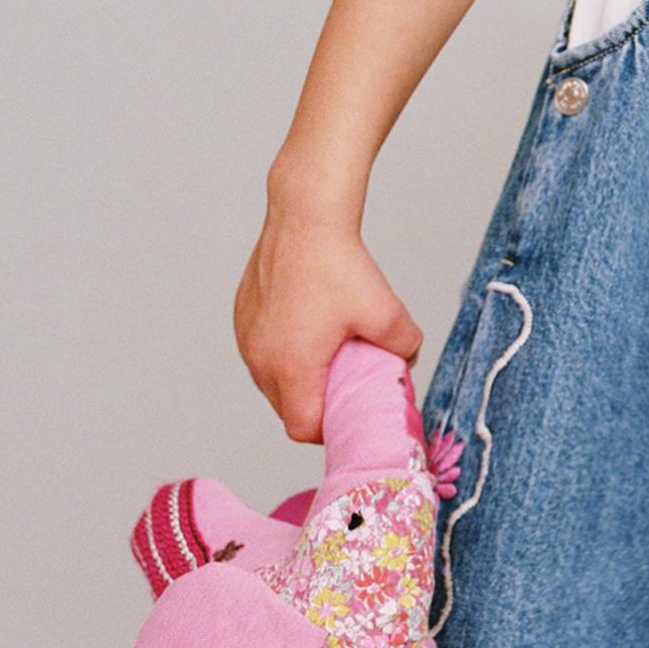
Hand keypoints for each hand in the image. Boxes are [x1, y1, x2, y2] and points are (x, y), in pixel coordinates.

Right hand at [234, 203, 424, 441]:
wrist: (304, 219)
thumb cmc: (336, 264)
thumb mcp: (386, 313)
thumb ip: (405, 348)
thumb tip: (405, 361)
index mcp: (291, 366)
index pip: (302, 427)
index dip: (329, 429)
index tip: (349, 413)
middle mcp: (260, 358)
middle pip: (286, 408)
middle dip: (316, 404)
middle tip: (346, 386)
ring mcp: (247, 338)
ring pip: (271, 382)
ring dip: (298, 380)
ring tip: (328, 357)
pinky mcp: (242, 319)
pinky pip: (261, 353)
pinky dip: (283, 355)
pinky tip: (309, 334)